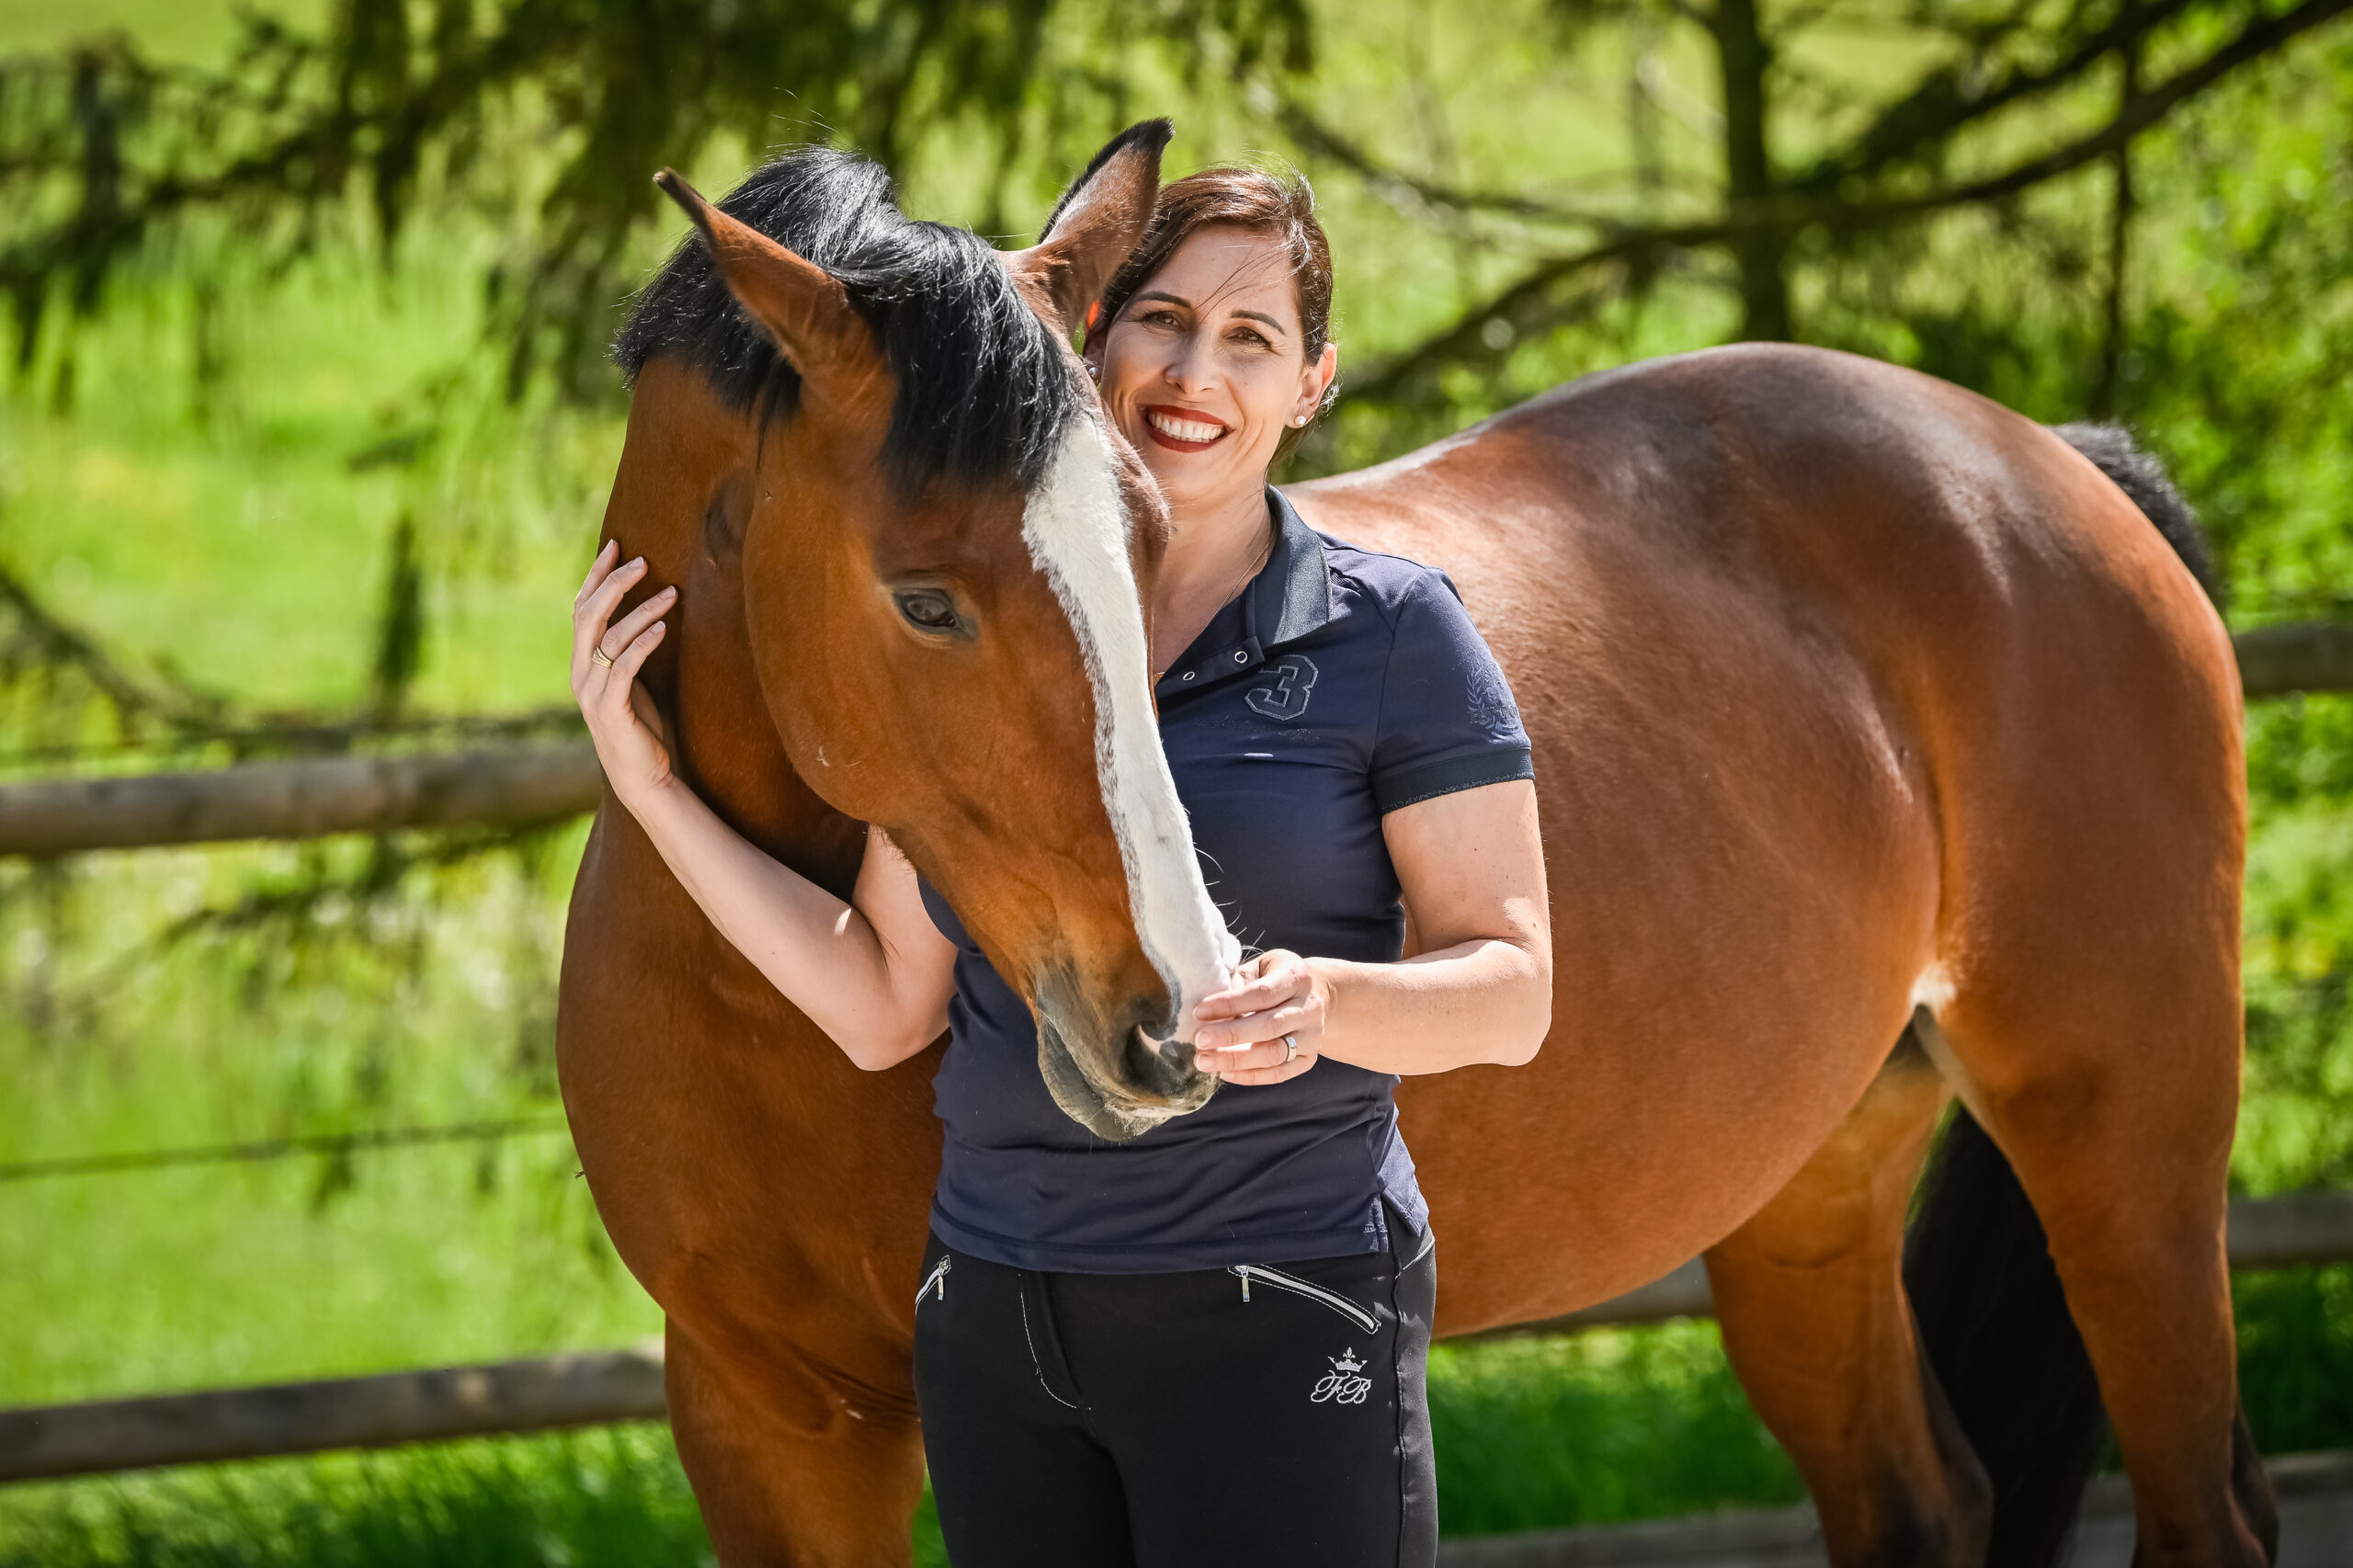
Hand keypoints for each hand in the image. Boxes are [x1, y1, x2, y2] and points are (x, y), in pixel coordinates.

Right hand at [571, 541, 677, 804]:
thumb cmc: (641, 726)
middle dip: (615, 584)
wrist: (641, 776)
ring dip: (642, 611)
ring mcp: (592, 692)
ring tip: (672, 594)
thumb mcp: (631, 681)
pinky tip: (664, 628)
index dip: (596, 575)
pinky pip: (624, 667)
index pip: (581, 608)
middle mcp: (580, 673)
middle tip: (643, 561)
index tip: (616, 545)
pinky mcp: (611, 710)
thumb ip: (628, 649)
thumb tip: (647, 610)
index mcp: (581, 662)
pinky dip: (643, 644)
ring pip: (610, 638)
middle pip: (588, 615)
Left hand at [1191, 949, 1323, 1085]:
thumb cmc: (1278, 977)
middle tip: (1199, 1041)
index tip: (1199, 1011)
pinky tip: (1225, 1073)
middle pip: (1268, 1026)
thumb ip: (1239, 981)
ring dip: (1236, 1060)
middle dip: (1229, 1035)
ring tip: (1204, 1061)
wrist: (1321, 994)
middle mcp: (1309, 1008)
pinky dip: (1250, 1076)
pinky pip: (1279, 1074)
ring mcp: (1312, 1036)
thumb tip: (1207, 1007)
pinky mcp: (1309, 1058)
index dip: (1229, 1004)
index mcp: (1296, 977)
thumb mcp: (1262, 967)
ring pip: (1274, 1054)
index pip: (1262, 994)